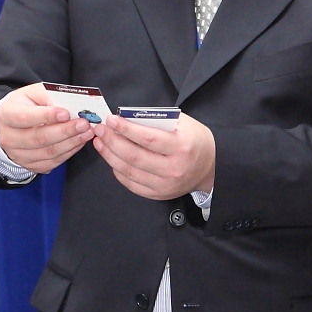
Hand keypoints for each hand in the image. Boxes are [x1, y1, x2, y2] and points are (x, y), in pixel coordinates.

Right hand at [0, 82, 95, 173]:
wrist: (13, 126)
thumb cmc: (25, 106)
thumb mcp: (32, 93)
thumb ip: (49, 96)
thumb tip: (69, 106)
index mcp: (6, 115)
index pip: (25, 117)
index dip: (46, 116)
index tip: (66, 113)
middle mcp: (9, 138)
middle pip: (39, 138)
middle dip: (65, 131)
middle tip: (84, 124)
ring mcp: (19, 155)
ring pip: (48, 152)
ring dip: (71, 143)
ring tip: (87, 133)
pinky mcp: (31, 165)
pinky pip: (53, 162)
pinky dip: (69, 152)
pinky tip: (79, 142)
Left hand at [93, 111, 215, 199]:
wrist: (210, 167)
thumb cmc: (194, 141)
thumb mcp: (182, 123)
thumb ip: (156, 120)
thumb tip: (127, 117)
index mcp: (181, 147)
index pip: (147, 138)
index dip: (125, 129)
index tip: (111, 120)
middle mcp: (173, 168)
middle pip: (134, 156)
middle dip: (112, 141)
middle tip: (101, 130)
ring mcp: (165, 184)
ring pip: (129, 171)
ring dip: (110, 156)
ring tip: (101, 142)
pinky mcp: (158, 194)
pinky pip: (131, 184)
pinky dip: (118, 171)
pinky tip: (112, 159)